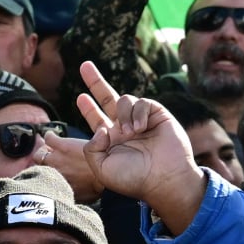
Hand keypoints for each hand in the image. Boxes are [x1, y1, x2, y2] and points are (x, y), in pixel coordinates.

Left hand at [76, 60, 203, 231]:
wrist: (163, 178)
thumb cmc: (133, 178)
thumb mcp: (101, 168)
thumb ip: (91, 148)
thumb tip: (99, 128)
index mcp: (112, 141)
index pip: (96, 119)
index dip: (88, 108)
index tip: (81, 98)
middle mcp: (126, 128)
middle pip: (108, 98)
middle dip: (96, 82)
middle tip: (84, 65)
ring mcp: (142, 120)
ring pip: (123, 100)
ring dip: (123, 114)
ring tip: (131, 132)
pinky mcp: (157, 114)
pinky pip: (142, 102)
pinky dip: (138, 113)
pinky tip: (141, 128)